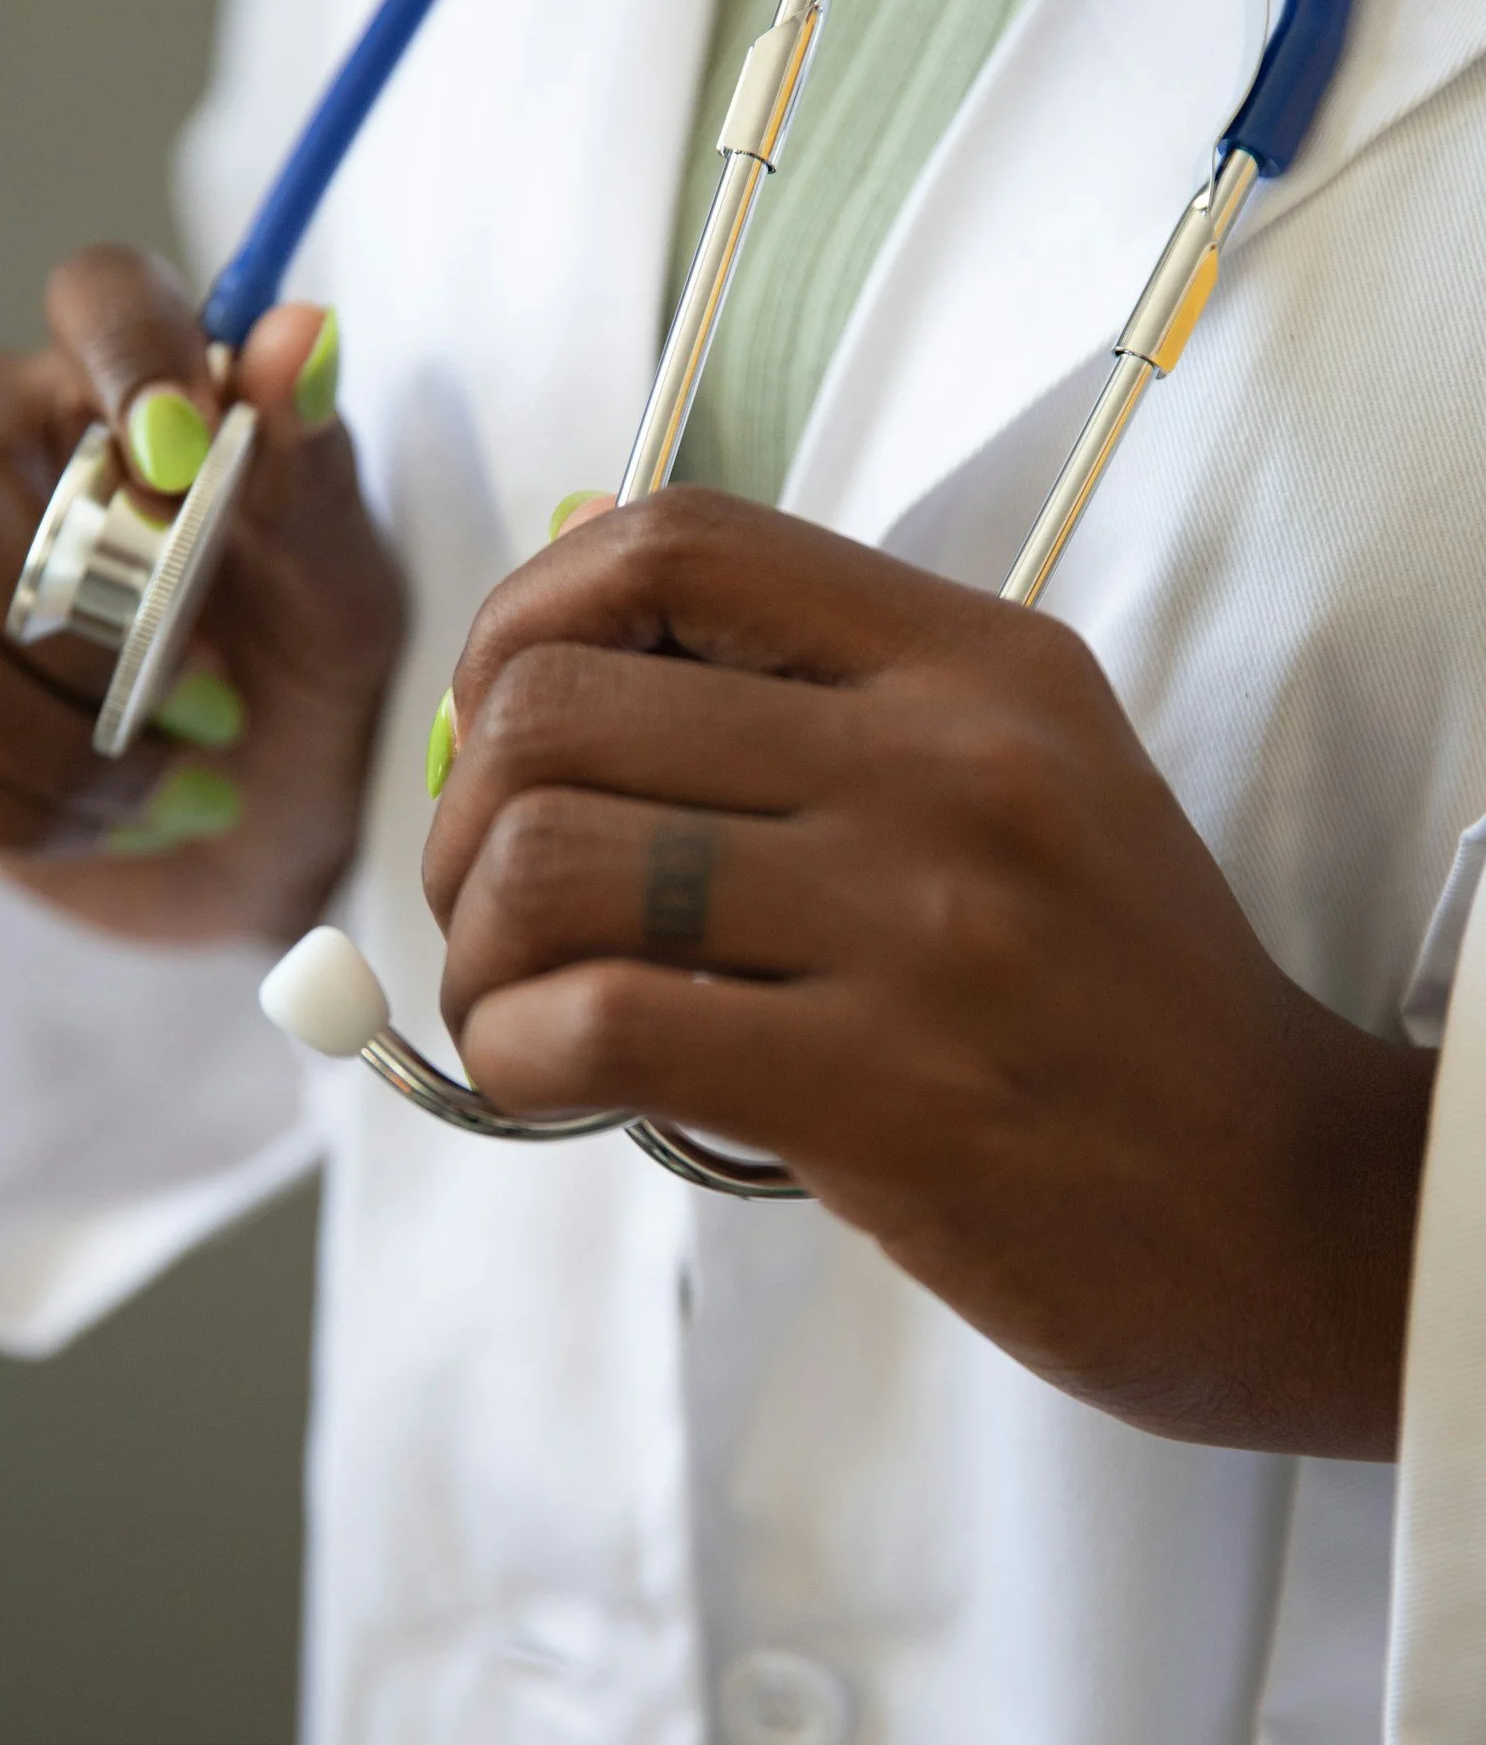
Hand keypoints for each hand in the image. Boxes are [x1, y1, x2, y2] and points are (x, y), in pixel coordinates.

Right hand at [0, 245, 403, 943]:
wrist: (265, 816)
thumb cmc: (300, 667)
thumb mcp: (342, 582)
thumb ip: (312, 469)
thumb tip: (296, 339)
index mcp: (116, 381)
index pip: (99, 293)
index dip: (135, 361)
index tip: (190, 462)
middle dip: (85, 622)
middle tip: (211, 695)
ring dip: (58, 736)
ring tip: (174, 773)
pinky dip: (27, 801)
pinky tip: (116, 812)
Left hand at [422, 490, 1432, 1456]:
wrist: (1281, 1203)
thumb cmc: (1106, 998)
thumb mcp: (1018, 782)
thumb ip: (815, 705)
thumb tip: (552, 638)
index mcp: (976, 664)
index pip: (678, 542)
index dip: (525, 618)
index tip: (503, 726)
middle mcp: (952, 763)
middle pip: (558, 708)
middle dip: (462, 823)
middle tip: (498, 912)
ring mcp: (926, 923)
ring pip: (546, 863)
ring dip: (478, 954)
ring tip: (523, 1009)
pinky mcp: (889, 1091)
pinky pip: (594, 1024)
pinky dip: (513, 1054)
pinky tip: (550, 1082)